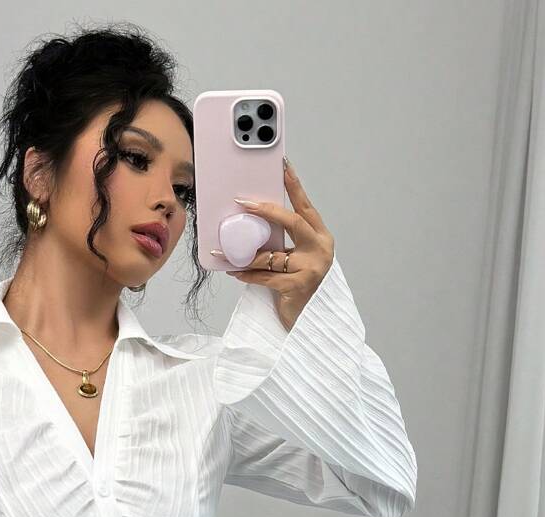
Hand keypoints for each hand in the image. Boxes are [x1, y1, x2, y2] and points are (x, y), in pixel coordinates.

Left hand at [224, 160, 334, 331]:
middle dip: (265, 210)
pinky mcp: (298, 286)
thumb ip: (285, 244)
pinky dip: (247, 274)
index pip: (305, 206)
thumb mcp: (297, 261)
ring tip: (223, 252)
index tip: (282, 165)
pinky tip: (233, 272)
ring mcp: (312, 268)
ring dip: (244, 254)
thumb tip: (254, 227)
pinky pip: (265, 276)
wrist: (311, 323)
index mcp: (321, 238)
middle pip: (292, 221)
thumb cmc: (301, 288)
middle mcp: (320, 249)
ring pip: (271, 255)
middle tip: (242, 202)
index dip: (294, 185)